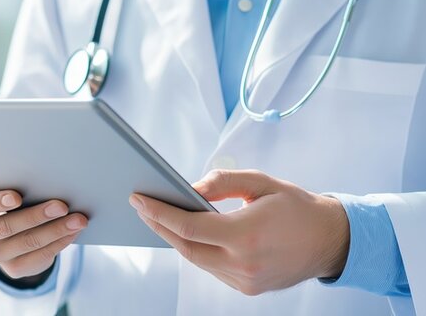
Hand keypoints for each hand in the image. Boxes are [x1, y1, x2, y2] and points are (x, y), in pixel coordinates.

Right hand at [0, 190, 87, 279]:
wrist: (6, 233)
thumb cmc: (7, 202)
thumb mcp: (3, 193)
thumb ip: (14, 188)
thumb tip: (46, 182)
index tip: (18, 196)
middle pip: (6, 227)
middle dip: (37, 215)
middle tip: (62, 206)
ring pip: (27, 242)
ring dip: (56, 230)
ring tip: (78, 220)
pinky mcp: (12, 269)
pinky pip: (39, 256)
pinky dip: (59, 242)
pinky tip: (73, 232)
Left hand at [129, 169, 349, 295]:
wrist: (333, 241)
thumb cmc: (297, 206)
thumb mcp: (261, 183)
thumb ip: (222, 182)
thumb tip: (189, 190)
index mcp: (247, 235)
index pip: (188, 226)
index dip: (158, 212)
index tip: (138, 198)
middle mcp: (244, 264)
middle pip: (185, 246)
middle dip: (159, 225)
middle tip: (141, 206)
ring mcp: (245, 281)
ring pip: (197, 259)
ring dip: (176, 238)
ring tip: (159, 216)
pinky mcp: (247, 289)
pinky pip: (211, 268)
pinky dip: (197, 249)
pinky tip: (187, 233)